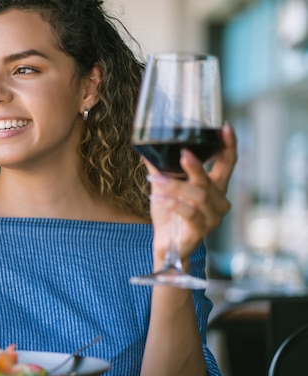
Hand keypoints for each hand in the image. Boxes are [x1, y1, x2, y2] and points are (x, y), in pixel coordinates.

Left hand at [146, 123, 237, 261]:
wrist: (166, 246)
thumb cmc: (169, 216)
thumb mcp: (165, 188)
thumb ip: (161, 169)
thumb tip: (148, 148)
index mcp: (214, 187)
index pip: (227, 163)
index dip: (228, 145)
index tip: (225, 127)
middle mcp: (218, 201)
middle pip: (209, 179)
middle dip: (196, 166)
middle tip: (184, 153)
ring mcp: (212, 217)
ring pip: (198, 195)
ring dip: (175, 186)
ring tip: (156, 180)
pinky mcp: (200, 230)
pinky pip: (188, 213)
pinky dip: (172, 203)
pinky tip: (158, 197)